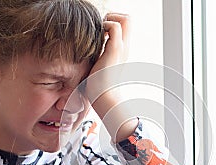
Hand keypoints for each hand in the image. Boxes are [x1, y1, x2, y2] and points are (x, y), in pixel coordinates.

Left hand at [84, 13, 137, 141]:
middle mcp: (125, 47)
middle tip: (101, 28)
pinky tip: (97, 38)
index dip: (113, 22)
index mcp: (121, 51)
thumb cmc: (98, 88)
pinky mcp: (115, 49)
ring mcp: (122, 47)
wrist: (104, 97)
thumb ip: (96, 59)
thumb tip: (86, 61)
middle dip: (113, 16)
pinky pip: (114, 26)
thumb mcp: (97, 69)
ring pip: (126, 18)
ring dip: (110, 19)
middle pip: (129, 19)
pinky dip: (105, 26)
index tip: (101, 32)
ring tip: (100, 32)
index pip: (125, 27)